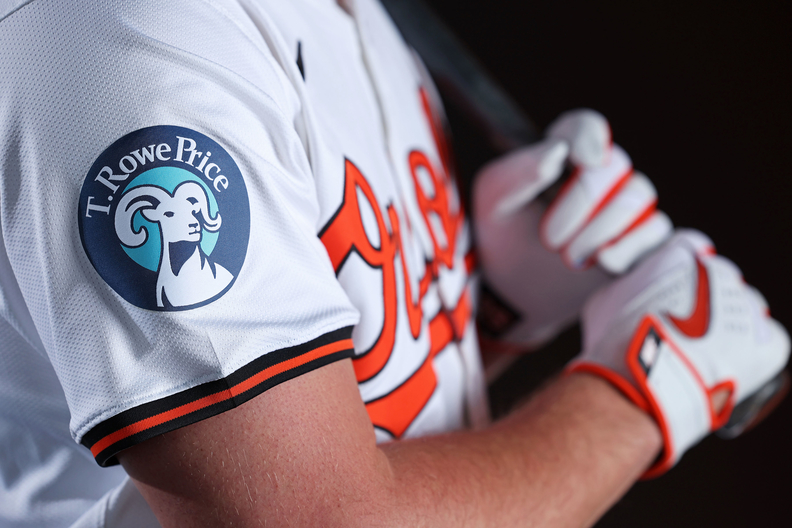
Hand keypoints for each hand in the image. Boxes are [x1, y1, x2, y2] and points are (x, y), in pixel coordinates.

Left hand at [473, 109, 671, 345]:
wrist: (516, 293)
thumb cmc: (505, 238)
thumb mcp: (494, 205)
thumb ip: (516, 174)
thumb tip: (556, 151)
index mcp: (562, 155)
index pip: (584, 128)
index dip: (590, 137)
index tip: (585, 161)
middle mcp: (601, 175)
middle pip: (616, 164)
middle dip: (584, 200)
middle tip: (549, 239)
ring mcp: (625, 207)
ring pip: (639, 195)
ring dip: (602, 228)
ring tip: (569, 258)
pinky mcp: (643, 241)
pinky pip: (658, 231)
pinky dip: (632, 245)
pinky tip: (604, 261)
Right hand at [569, 230, 789, 476]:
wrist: (640, 385)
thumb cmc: (616, 342)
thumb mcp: (605, 298)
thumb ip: (628, 283)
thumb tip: (631, 288)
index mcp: (682, 253)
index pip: (689, 249)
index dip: (676, 274)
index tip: (667, 293)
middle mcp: (720, 272)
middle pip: (718, 280)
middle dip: (703, 300)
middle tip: (680, 326)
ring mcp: (747, 308)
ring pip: (743, 309)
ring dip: (727, 326)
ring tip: (700, 352)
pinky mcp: (768, 344)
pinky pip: (766, 341)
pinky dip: (752, 351)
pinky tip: (725, 363)